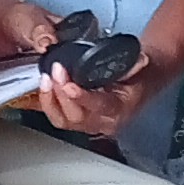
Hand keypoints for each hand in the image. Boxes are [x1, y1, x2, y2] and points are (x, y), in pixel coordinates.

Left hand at [36, 47, 154, 138]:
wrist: (141, 80)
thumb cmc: (140, 74)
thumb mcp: (142, 66)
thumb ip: (136, 65)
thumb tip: (138, 61)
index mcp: (121, 110)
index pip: (101, 107)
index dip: (82, 98)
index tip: (69, 85)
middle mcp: (104, 122)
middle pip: (76, 116)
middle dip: (61, 93)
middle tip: (56, 71)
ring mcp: (89, 123)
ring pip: (63, 120)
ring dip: (50, 99)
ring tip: (46, 78)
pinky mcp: (76, 119)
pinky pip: (57, 117)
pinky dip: (46, 103)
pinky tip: (42, 87)